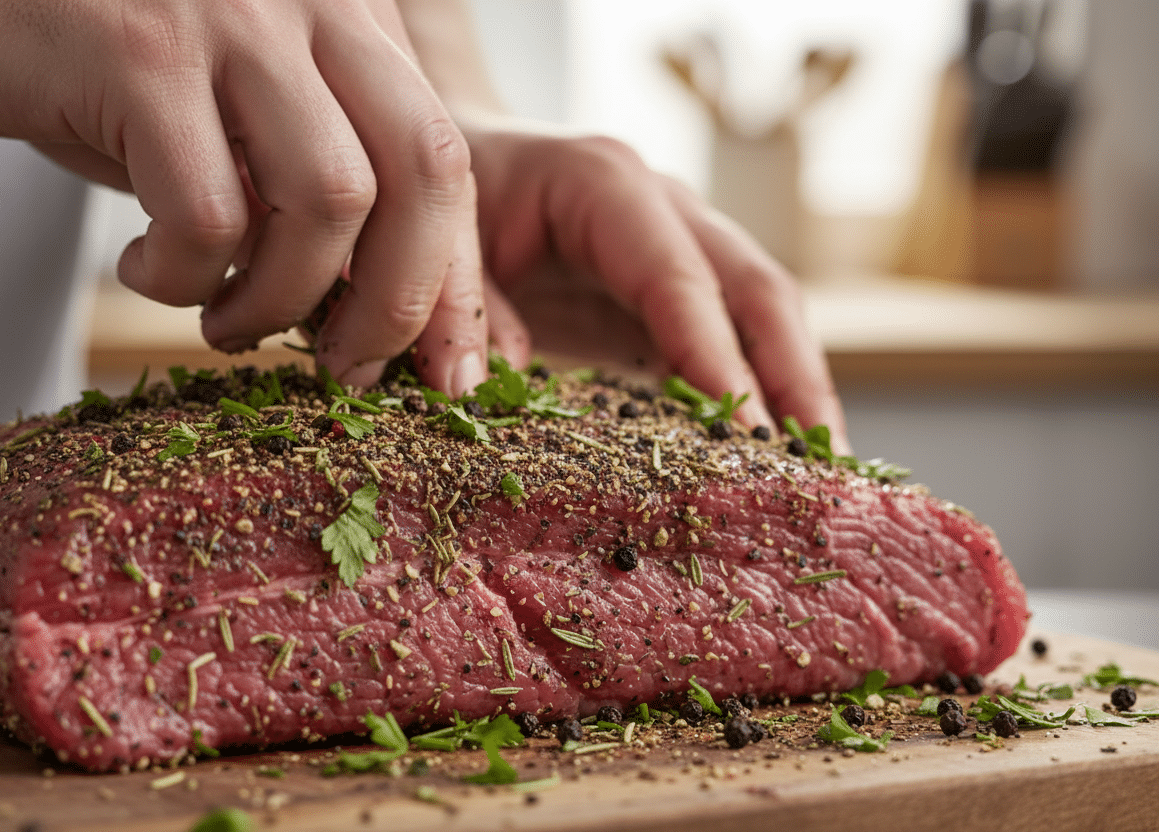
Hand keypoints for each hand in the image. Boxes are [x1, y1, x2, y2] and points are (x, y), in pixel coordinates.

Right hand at [0, 0, 489, 394]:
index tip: (452, 375)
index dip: (457, 282)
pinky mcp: (140, 52)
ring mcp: (233, 19)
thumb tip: (392, 327)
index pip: (445, 162)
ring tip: (223, 320)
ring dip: (278, 299)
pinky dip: (180, 276)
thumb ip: (321, 196)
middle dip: (398, 302)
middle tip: (347, 366)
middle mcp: (316, 2)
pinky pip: (207, 214)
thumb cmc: (119, 74)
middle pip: (423, 172)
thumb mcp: (245, 124)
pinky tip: (141, 267)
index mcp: (356, 19)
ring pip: (328, 200)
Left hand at [464, 124, 848, 447]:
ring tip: (821, 475)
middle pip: (756, 290)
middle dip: (795, 378)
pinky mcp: (671, 295)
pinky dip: (759, 397)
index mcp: (603, 185)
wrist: (447, 165)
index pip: (678, 276)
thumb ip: (459, 304)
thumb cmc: (443, 198)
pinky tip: (770, 457)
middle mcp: (660, 208)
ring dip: (797, 392)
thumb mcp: (435, 239)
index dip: (716, 355)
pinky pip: (732, 343)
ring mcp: (677, 248)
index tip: (748, 435)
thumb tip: (480, 392)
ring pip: (763, 317)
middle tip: (819, 467)